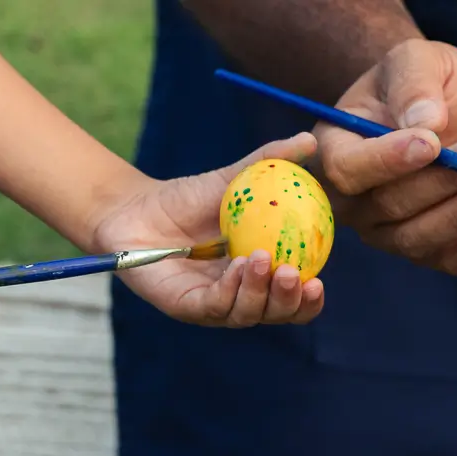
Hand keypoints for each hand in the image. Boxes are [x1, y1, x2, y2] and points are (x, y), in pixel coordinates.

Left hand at [91, 133, 325, 325]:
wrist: (137, 208)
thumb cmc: (189, 198)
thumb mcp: (233, 177)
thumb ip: (271, 162)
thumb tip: (309, 140)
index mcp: (260, 277)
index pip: (292, 300)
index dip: (309, 299)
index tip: (319, 281)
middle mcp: (240, 297)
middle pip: (275, 314)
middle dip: (289, 302)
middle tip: (293, 273)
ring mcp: (212, 305)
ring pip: (246, 313)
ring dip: (260, 293)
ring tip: (262, 259)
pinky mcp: (184, 306)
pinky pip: (213, 306)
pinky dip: (230, 290)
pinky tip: (238, 266)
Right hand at [315, 39, 456, 274]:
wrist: (449, 107)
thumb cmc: (422, 82)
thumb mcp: (417, 60)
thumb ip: (414, 85)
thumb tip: (425, 122)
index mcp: (335, 149)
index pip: (348, 168)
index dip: (388, 160)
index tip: (432, 142)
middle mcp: (353, 200)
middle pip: (389, 207)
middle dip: (442, 183)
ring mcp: (388, 231)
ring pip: (419, 239)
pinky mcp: (428, 248)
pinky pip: (450, 259)